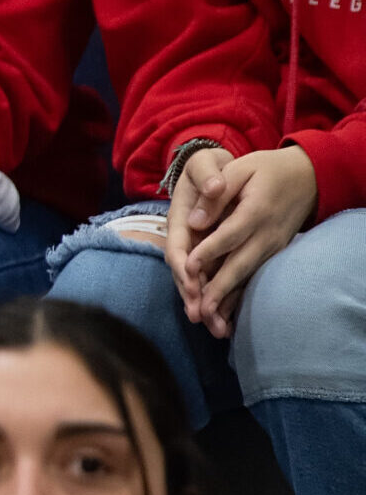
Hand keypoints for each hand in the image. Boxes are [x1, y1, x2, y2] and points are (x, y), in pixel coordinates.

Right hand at [161, 145, 230, 324]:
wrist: (212, 171)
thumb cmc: (208, 168)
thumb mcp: (205, 164)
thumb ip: (207, 175)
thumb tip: (214, 189)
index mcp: (179, 220)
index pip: (176, 247)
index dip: (183, 266)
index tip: (192, 281)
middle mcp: (185, 239)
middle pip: (184, 272)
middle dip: (191, 295)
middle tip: (200, 317)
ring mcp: (197, 250)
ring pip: (197, 281)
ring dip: (204, 305)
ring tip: (217, 329)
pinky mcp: (211, 257)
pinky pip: (212, 280)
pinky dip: (218, 300)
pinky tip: (227, 320)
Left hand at [179, 145, 315, 337]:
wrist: (307, 177)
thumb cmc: (264, 169)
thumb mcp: (240, 169)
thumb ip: (216, 193)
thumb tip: (194, 221)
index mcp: (256, 211)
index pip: (229, 235)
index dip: (208, 252)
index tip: (187, 268)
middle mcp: (267, 234)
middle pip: (240, 265)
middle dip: (220, 290)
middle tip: (200, 311)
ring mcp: (273, 247)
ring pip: (249, 277)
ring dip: (231, 301)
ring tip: (214, 325)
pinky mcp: (274, 253)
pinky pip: (255, 277)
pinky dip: (242, 297)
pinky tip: (227, 316)